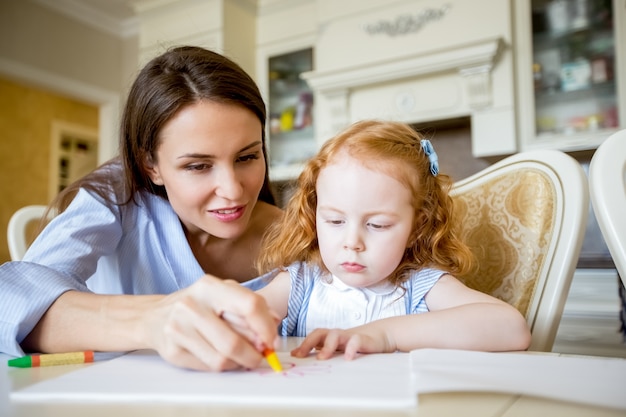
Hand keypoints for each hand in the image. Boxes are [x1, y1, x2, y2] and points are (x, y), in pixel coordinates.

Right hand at [145, 275, 277, 370]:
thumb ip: (250, 306)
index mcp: (210, 286)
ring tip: (244, 357)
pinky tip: (226, 359)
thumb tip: (274, 324)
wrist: (155, 316)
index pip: (249, 305)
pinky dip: (224, 367)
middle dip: (256, 353)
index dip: (266, 327)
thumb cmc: (198, 305)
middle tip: (263, 355)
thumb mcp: (223, 295)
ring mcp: (179, 328)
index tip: (273, 340)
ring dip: (241, 363)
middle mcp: (192, 305)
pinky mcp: (172, 351)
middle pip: (235, 339)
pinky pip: (208, 367)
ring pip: (222, 359)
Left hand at [290, 327, 394, 359]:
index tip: (294, 356)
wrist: (380, 335)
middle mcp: (338, 335)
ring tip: (322, 358)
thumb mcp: (340, 349)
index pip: (313, 337)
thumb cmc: (357, 343)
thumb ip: (324, 351)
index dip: (303, 345)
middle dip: (308, 342)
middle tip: (301, 355)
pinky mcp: (363, 339)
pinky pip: (356, 341)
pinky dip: (351, 348)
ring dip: (327, 346)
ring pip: (335, 335)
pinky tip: (348, 358)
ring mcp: (350, 336)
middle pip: (320, 333)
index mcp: (331, 337)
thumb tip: (303, 357)